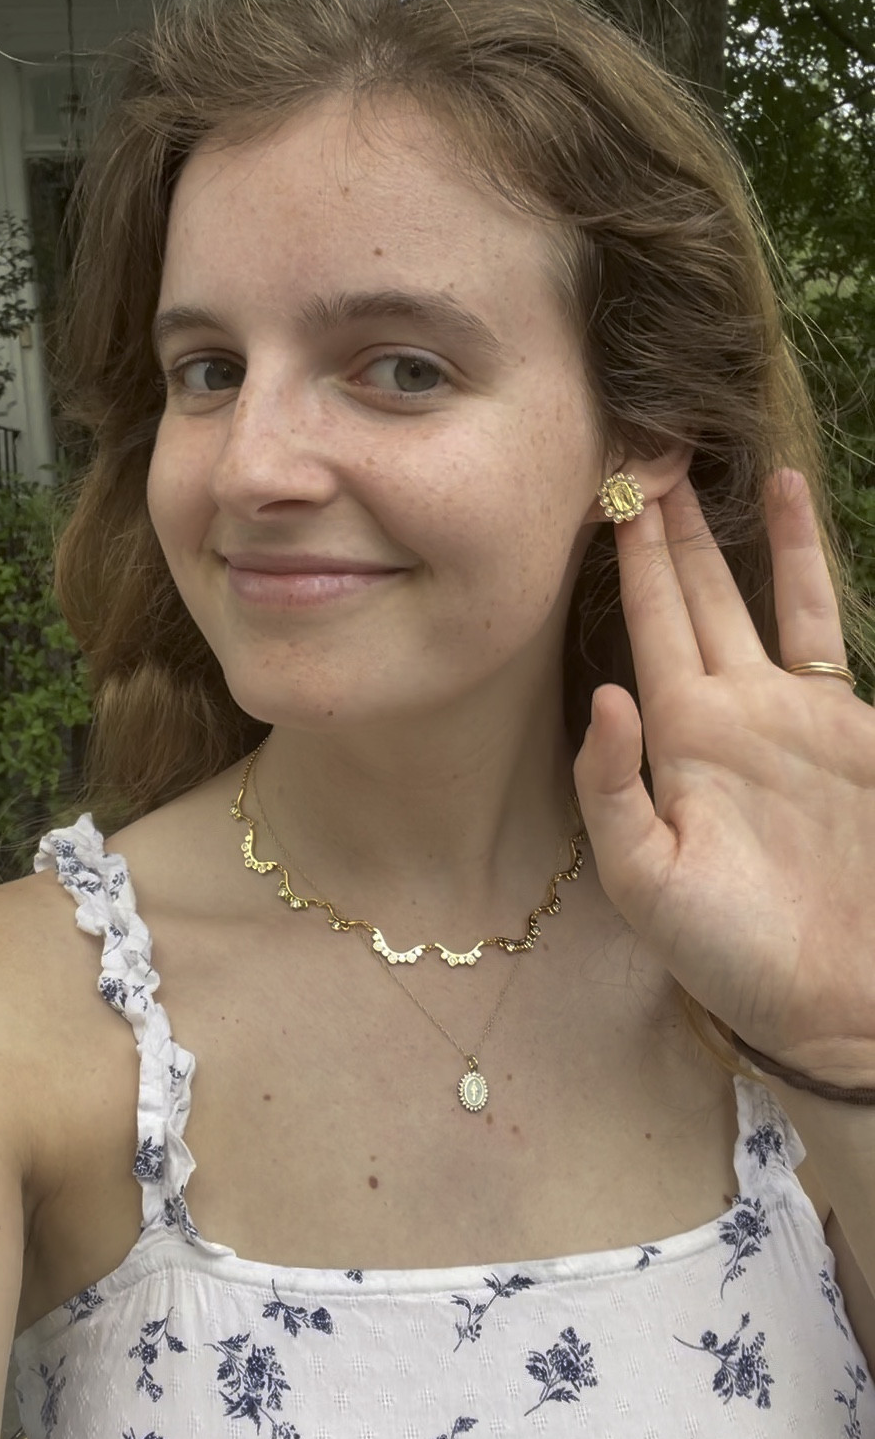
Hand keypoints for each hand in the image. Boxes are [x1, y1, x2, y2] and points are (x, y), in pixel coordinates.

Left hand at [572, 470, 874, 1084]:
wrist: (842, 994)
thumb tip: (604, 693)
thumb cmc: (734, 952)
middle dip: (659, 521)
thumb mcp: (647, 880)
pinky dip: (802, 558)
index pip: (641, 619)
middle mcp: (726, 707)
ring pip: (746, 592)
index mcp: (675, 737)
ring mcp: (787, 710)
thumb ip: (614, 788)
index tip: (594, 484)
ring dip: (721, 529)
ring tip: (695, 455)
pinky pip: (816, 622)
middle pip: (685, 590)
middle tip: (632, 443)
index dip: (620, 553)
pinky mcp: (844, 722)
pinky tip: (789, 495)